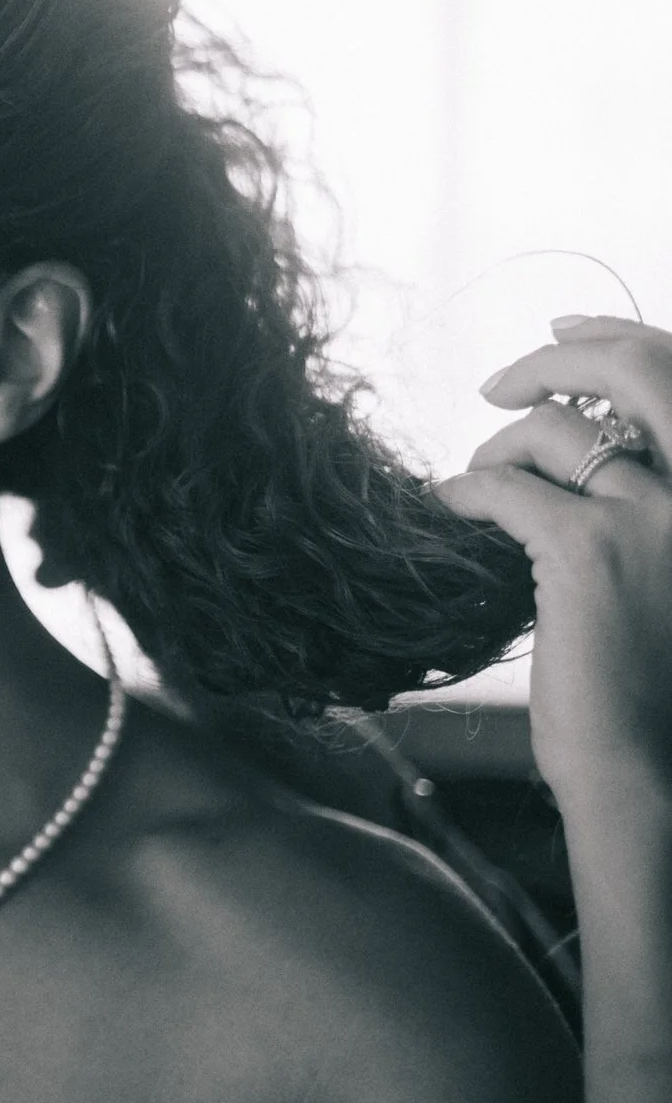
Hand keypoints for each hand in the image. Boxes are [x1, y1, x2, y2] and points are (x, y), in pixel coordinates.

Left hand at [437, 316, 671, 821]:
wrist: (649, 765)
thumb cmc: (652, 674)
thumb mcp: (668, 563)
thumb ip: (642, 497)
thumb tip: (582, 432)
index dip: (619, 341)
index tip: (564, 337)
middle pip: (638, 372)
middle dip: (559, 358)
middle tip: (498, 383)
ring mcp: (659, 518)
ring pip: (556, 432)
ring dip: (500, 450)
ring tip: (481, 487)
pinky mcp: (589, 551)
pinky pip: (505, 486)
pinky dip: (467, 490)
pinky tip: (452, 508)